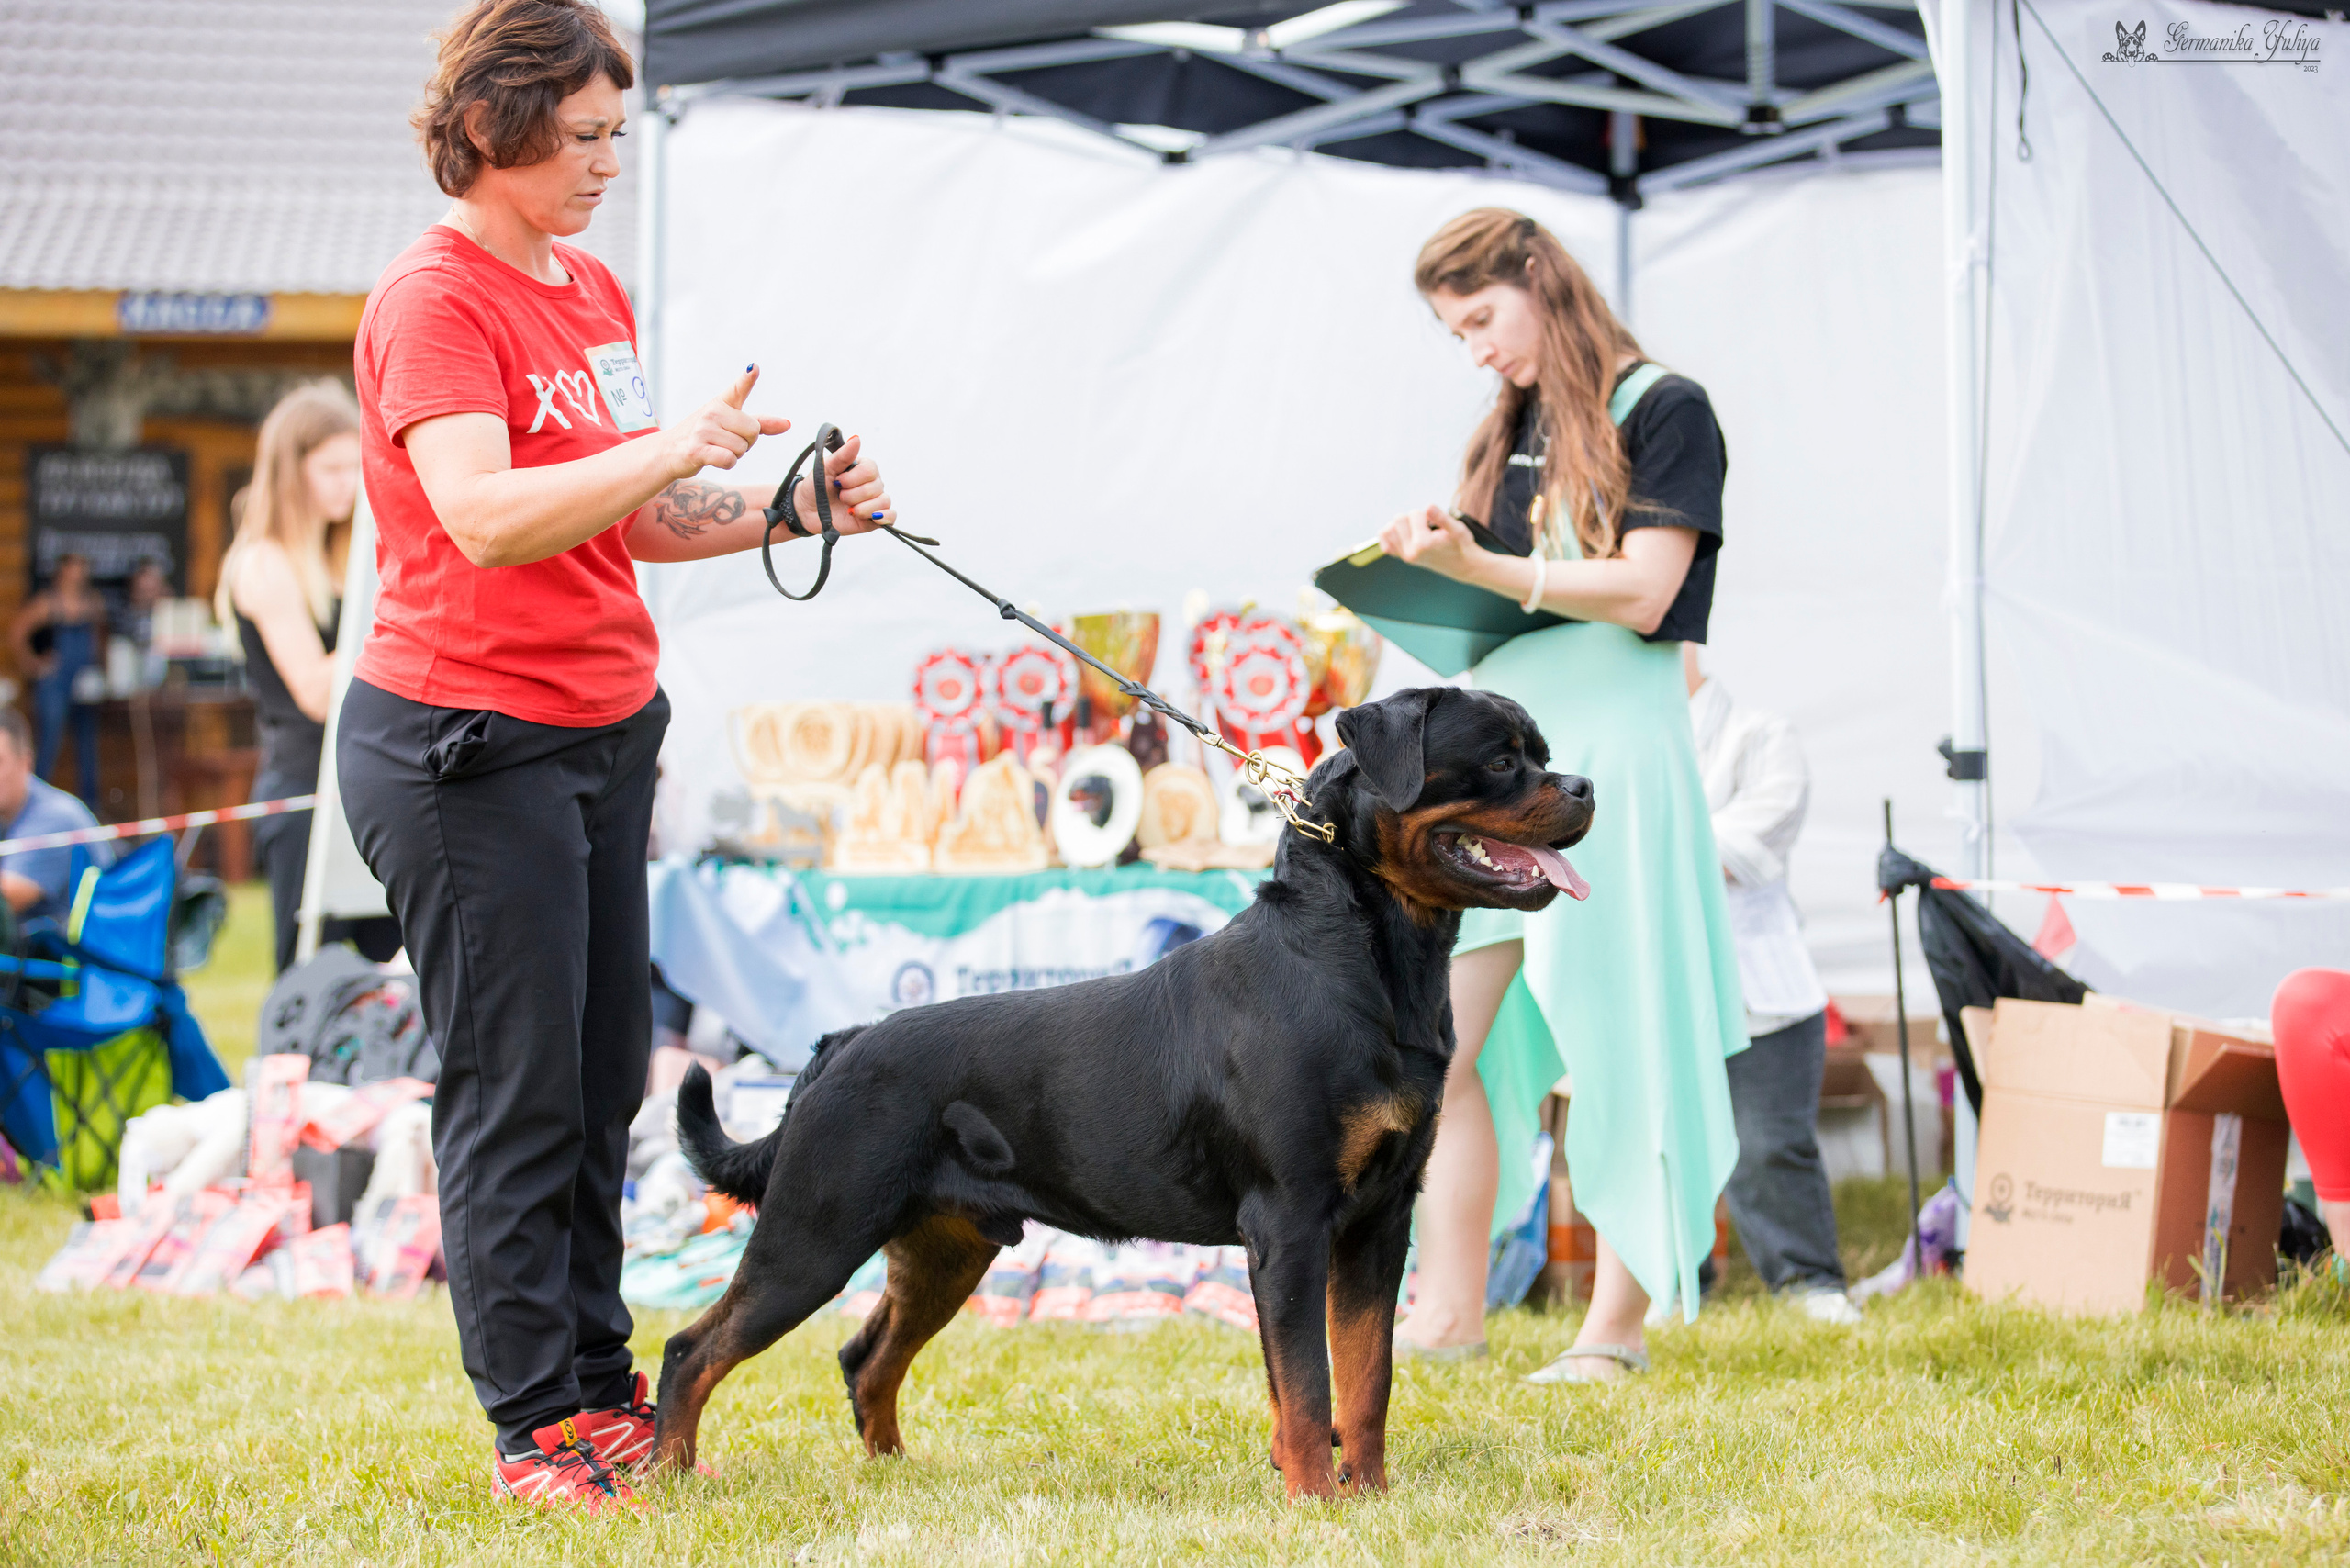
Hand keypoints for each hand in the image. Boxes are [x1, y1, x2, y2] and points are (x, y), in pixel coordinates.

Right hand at [660, 364, 790, 479]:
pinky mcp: (697, 449)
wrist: (668, 451)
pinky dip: (727, 463)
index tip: (754, 368)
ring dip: (735, 455)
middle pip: (753, 431)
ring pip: (742, 448)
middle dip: (746, 443)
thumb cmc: (704, 436)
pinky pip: (729, 459)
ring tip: (716, 449)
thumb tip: (788, 424)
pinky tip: (714, 459)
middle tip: (725, 442)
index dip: (747, 379)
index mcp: (721, 403)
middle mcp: (712, 412)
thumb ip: (760, 423)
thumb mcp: (731, 425)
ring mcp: (703, 430)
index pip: (738, 389)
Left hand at [794, 433, 893, 534]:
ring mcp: (874, 502)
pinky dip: (883, 517)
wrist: (807, 510)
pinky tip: (871, 517)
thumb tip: (856, 438)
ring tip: (849, 510)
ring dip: (862, 508)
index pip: (870, 470)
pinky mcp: (874, 519)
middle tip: (840, 497)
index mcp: (862, 469)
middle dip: (853, 495)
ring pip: (883, 502)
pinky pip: (891, 516)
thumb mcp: (825, 468)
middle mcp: (872, 484)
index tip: (837, 482)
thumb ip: (843, 455)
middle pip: (876, 487)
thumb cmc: (816, 487)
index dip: (853, 478)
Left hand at [1379, 505, 1481, 581]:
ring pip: (1388, 528)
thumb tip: (1428, 506)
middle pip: (1398, 519)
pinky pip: (1384, 541)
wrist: (1462, 566)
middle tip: (1426, 526)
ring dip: (1402, 524)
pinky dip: (1390, 533)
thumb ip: (1442, 518)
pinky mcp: (1401, 557)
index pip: (1414, 514)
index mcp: (1422, 545)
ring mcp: (1404, 556)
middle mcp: (1410, 552)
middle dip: (1412, 518)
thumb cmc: (1462, 545)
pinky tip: (1404, 533)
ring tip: (1417, 529)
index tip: (1435, 524)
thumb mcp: (1458, 529)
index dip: (1426, 514)